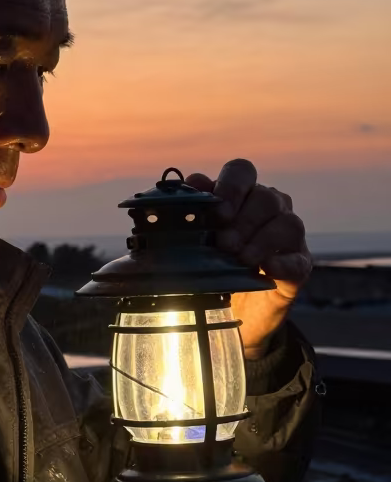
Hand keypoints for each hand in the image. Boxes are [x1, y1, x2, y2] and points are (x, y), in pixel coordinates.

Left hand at [185, 159, 311, 357]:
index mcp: (241, 195)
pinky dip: (282, 263)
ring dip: (261, 241)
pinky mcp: (300, 265)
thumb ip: (191, 215)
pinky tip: (267, 270)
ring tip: (241, 260)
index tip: (217, 212)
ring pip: (287, 223)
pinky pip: (298, 259)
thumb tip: (181, 191)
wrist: (233, 310)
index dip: (231, 187)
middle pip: (265, 198)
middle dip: (243, 221)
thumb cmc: (211, 266)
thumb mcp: (195, 241)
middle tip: (224, 244)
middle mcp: (269, 208)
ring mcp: (289, 235)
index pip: (241, 172)